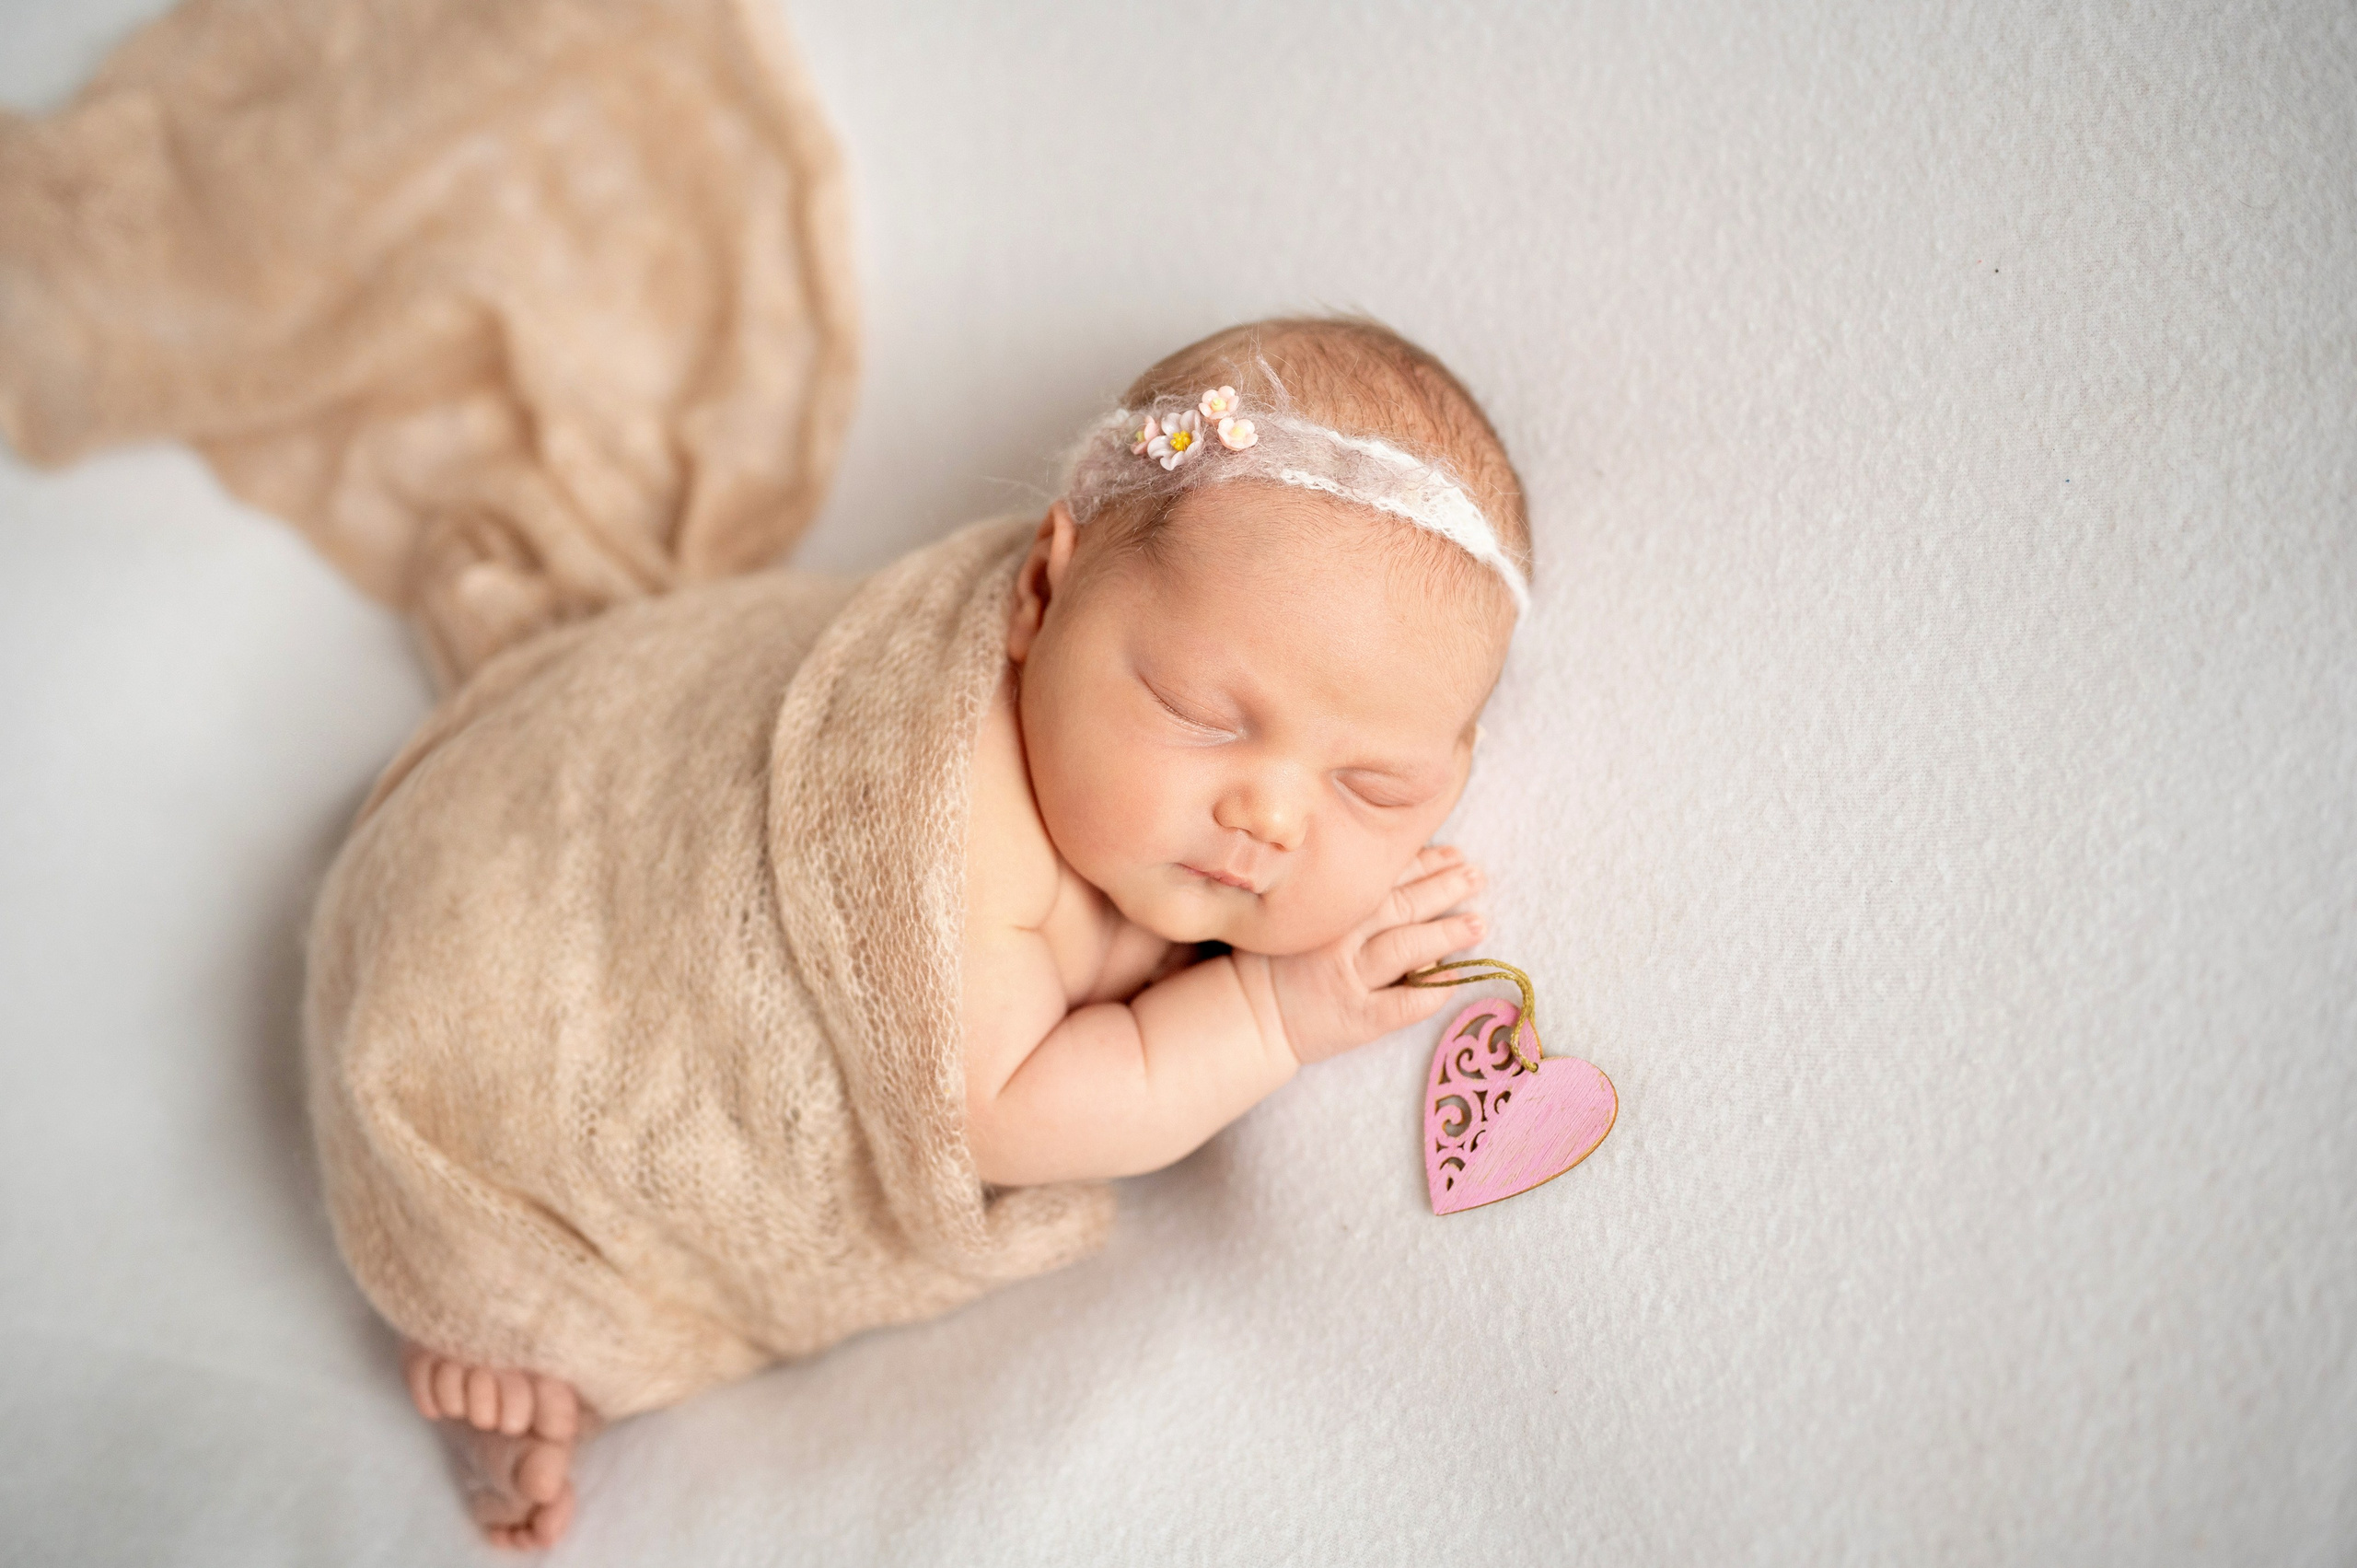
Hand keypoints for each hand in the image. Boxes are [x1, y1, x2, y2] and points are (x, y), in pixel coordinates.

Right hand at [1265, 845, 1485, 1064]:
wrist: (1248, 1015)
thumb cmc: (1272, 961)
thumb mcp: (1297, 916)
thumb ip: (1338, 897)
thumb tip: (1395, 877)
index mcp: (1330, 908)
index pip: (1387, 877)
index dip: (1425, 863)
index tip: (1456, 855)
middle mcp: (1343, 938)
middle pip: (1404, 906)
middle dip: (1446, 888)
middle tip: (1478, 876)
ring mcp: (1351, 979)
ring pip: (1409, 948)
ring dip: (1448, 934)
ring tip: (1479, 923)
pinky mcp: (1359, 1018)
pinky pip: (1404, 1004)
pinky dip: (1434, 991)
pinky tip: (1457, 980)